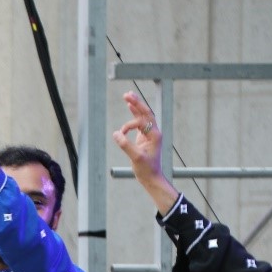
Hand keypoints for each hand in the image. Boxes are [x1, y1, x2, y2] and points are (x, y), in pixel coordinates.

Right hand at [112, 91, 177, 211]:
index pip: (143, 121)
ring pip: (143, 116)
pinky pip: (140, 123)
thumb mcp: (135, 158)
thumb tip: (116, 134)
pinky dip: (134, 115)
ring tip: (127, 96)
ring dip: (135, 107)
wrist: (151, 177)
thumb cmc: (146, 169)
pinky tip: (130, 108)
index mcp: (155, 135)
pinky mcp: (145, 137)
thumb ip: (126, 145)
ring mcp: (150, 134)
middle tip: (127, 94)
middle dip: (137, 103)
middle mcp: (154, 132)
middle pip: (146, 113)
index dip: (130, 124)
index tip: (121, 133)